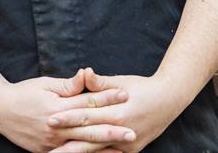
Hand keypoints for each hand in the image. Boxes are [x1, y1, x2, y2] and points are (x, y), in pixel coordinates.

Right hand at [0, 69, 135, 152]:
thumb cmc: (23, 93)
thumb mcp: (45, 84)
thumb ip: (68, 85)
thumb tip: (87, 74)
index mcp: (57, 108)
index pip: (87, 102)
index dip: (106, 97)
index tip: (125, 94)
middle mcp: (55, 128)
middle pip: (89, 129)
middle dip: (112, 131)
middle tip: (133, 131)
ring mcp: (51, 142)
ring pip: (82, 146)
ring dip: (103, 147)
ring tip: (123, 147)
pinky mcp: (47, 151)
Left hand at [47, 68, 185, 152]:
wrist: (169, 100)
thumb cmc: (143, 87)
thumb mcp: (122, 81)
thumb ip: (100, 83)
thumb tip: (84, 72)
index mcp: (118, 112)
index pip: (87, 116)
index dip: (68, 118)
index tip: (50, 119)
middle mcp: (123, 131)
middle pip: (89, 138)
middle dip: (67, 142)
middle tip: (48, 145)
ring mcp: (128, 144)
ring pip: (97, 151)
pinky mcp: (132, 151)